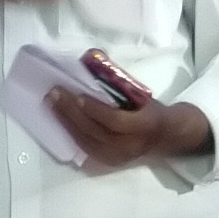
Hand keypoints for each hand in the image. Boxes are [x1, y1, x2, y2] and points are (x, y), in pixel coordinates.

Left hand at [49, 89, 214, 173]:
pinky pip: (86, 149)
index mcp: (144, 125)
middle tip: (54, 94)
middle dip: (72, 112)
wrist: (167, 137)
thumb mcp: (141, 93)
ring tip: (51, 104)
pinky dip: (71, 133)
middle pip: (96, 131)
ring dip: (66, 122)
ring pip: (87, 142)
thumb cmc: (151, 109)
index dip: (95, 110)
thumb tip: (93, 55)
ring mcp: (119, 158)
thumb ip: (119, 80)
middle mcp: (130, 146)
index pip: (115, 121)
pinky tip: (58, 120)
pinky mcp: (109, 163)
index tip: (77, 96)